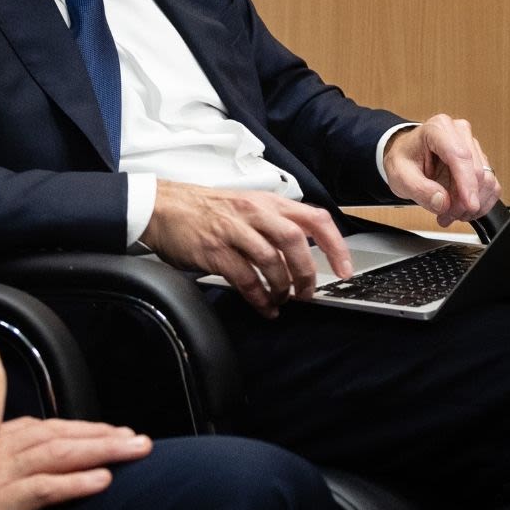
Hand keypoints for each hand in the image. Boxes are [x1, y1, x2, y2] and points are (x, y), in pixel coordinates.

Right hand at [0, 417, 150, 509]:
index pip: (44, 431)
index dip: (81, 429)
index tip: (114, 429)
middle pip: (60, 441)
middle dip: (102, 437)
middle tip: (140, 439)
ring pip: (58, 458)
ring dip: (99, 452)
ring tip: (133, 450)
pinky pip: (39, 493)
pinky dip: (71, 485)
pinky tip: (100, 481)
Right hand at [140, 180, 352, 317]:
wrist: (164, 207)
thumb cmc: (206, 209)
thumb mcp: (247, 206)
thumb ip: (274, 223)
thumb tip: (302, 252)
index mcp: (269, 202)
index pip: (315, 218)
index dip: (336, 245)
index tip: (345, 269)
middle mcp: (255, 213)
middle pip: (296, 242)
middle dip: (307, 273)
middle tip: (308, 293)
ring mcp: (234, 231)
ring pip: (271, 262)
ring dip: (282, 287)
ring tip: (282, 300)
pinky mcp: (215, 250)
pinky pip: (245, 279)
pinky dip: (259, 298)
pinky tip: (264, 307)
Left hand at [382, 114, 500, 225]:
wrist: (408, 156)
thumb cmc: (403, 160)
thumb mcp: (399, 176)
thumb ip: (419, 190)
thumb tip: (443, 202)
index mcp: (438, 129)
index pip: (459, 156)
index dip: (467, 183)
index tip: (469, 205)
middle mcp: (459, 132)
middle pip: (476, 171)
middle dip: (464, 201)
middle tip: (446, 215)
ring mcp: (472, 145)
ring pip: (487, 180)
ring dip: (472, 204)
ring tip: (450, 213)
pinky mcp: (480, 160)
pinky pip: (491, 186)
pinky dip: (480, 203)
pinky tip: (463, 209)